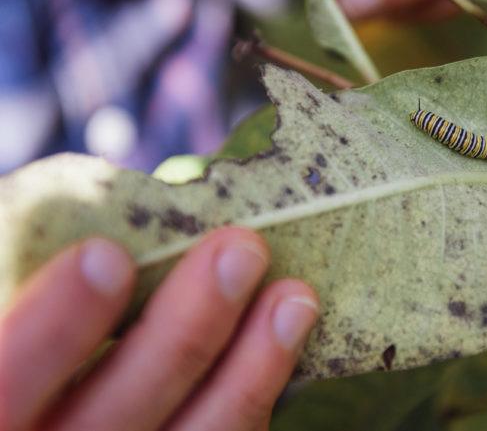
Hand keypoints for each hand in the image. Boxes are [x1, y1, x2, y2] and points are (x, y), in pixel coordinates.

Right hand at [0, 228, 318, 430]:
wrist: (73, 420)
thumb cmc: (41, 362)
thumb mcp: (25, 320)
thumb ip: (47, 296)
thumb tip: (110, 237)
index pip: (8, 386)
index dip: (55, 328)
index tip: (107, 256)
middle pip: (119, 414)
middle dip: (187, 329)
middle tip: (241, 248)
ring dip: (253, 366)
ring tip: (295, 296)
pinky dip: (258, 391)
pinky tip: (286, 339)